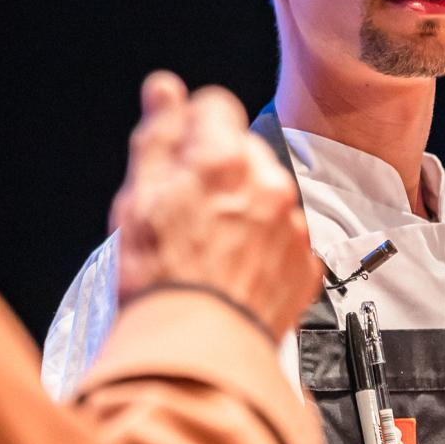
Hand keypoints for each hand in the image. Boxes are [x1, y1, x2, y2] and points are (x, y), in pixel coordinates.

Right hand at [110, 72, 317, 341]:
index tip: (178, 155)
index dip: (190, 127)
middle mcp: (268, 184)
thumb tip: (164, 88)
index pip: (215, 105)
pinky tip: (233, 269)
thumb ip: (158, 135)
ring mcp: (292, 225)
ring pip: (266, 193)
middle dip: (218, 170)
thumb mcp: (139, 198)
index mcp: (222, 159)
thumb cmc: (160, 281)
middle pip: (243, 150)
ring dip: (242, 207)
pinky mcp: (305, 263)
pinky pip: (285, 236)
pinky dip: (264, 245)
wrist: (197, 355)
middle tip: (187, 212)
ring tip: (209, 248)